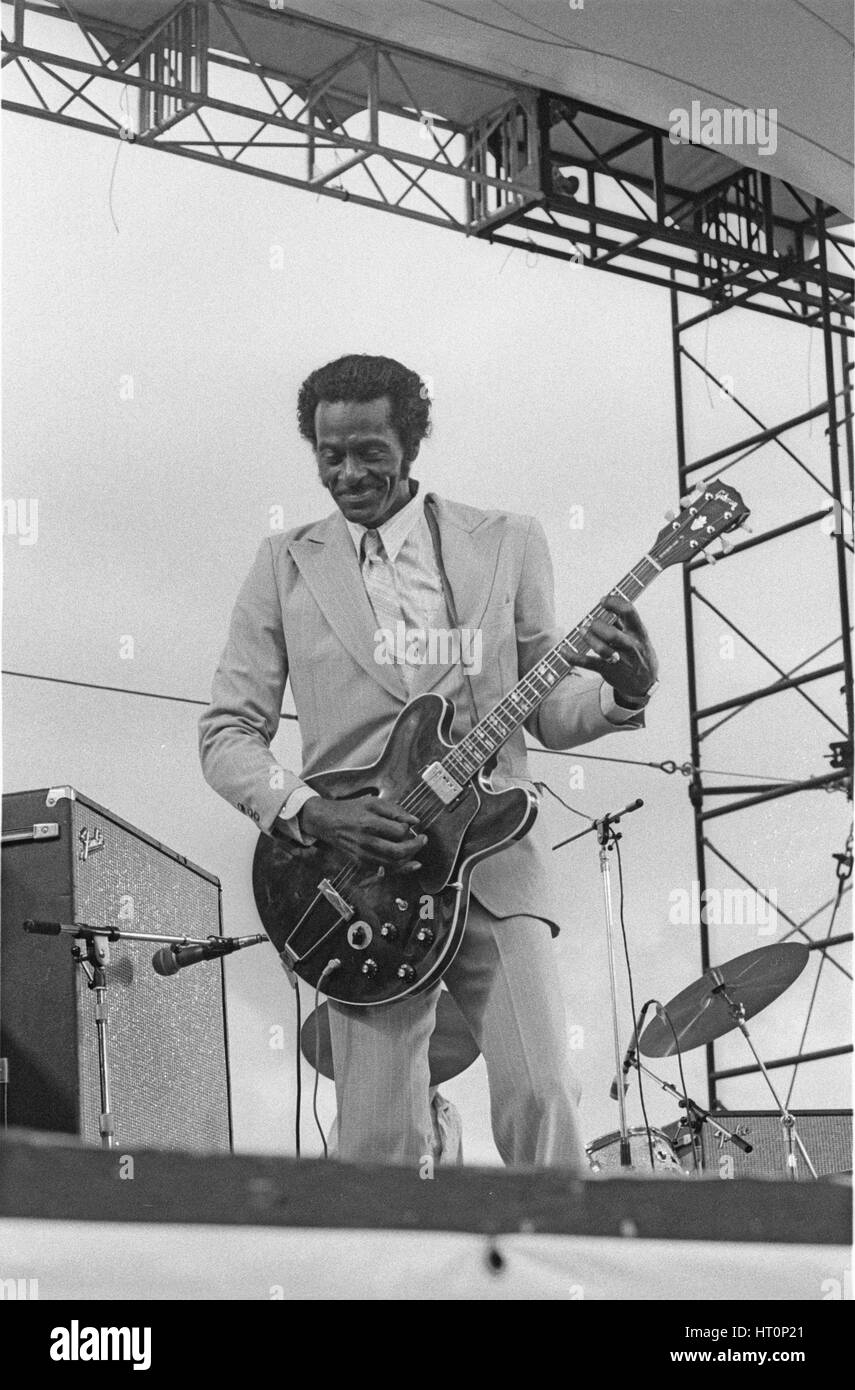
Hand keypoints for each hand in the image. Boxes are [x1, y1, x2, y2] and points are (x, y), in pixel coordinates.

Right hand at [299, 795, 426, 872]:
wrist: (326, 821)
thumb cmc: (350, 809)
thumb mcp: (373, 802)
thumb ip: (395, 810)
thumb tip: (415, 820)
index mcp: (369, 823)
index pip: (399, 831)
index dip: (408, 828)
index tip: (408, 824)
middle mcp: (366, 842)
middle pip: (398, 852)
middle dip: (415, 847)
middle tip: (423, 840)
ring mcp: (363, 855)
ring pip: (392, 864)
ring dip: (409, 859)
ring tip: (415, 850)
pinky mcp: (360, 862)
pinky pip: (383, 870)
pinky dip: (398, 868)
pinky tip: (408, 864)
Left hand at [576, 594, 658, 699]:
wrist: (644, 683)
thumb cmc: (637, 652)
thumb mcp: (638, 636)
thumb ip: (623, 621)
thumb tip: (606, 602)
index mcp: (639, 633)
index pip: (628, 612)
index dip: (613, 602)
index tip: (602, 600)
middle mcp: (631, 647)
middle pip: (612, 634)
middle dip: (597, 625)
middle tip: (591, 622)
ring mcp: (620, 661)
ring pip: (601, 649)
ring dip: (588, 638)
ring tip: (581, 631)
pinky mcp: (608, 671)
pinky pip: (587, 663)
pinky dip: (572, 656)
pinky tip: (563, 649)